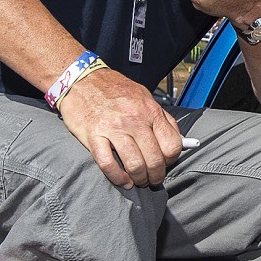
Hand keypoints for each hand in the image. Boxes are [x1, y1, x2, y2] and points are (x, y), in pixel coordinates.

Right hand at [56, 64, 182, 188]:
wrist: (82, 79)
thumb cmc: (114, 90)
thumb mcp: (144, 97)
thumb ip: (161, 118)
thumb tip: (179, 141)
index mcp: (150, 111)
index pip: (172, 145)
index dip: (171, 160)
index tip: (166, 163)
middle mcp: (134, 120)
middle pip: (154, 159)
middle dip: (155, 176)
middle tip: (152, 179)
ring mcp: (113, 128)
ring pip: (134, 165)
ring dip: (139, 179)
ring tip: (138, 180)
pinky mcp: (93, 136)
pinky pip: (108, 164)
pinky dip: (118, 178)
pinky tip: (122, 180)